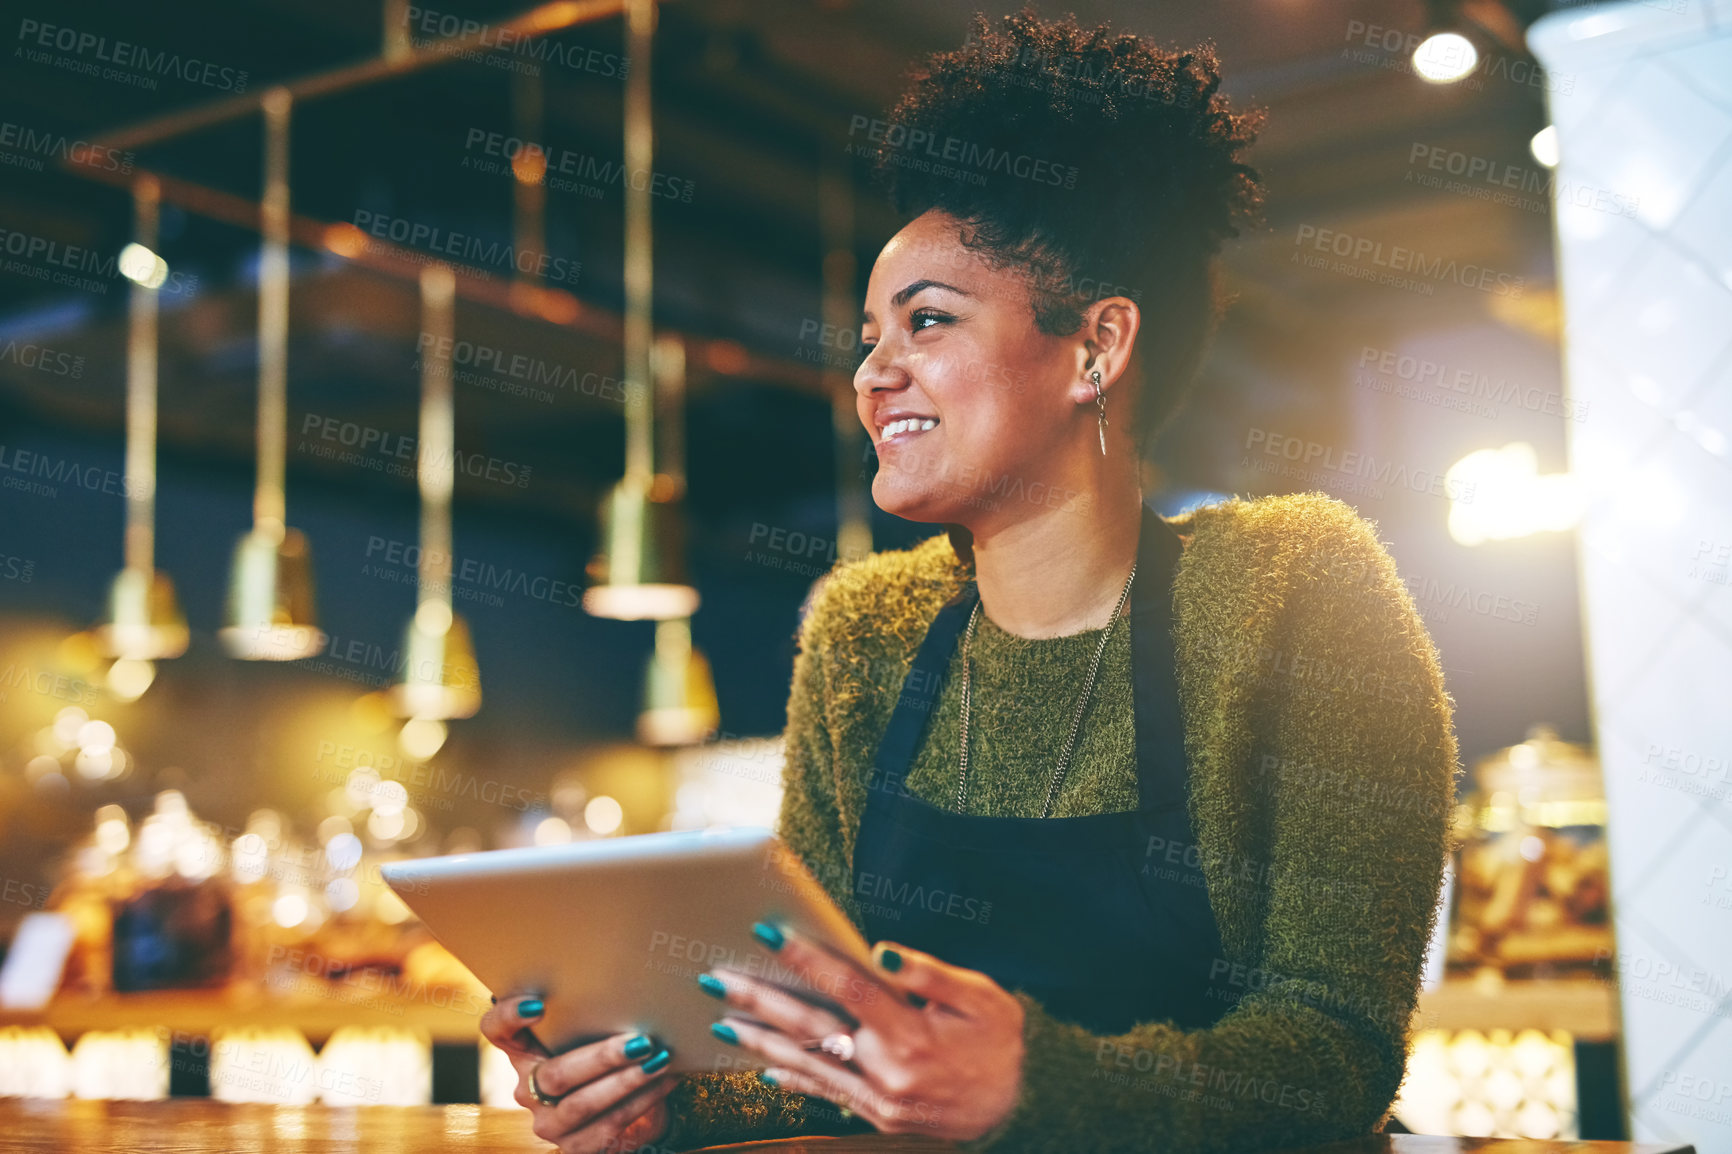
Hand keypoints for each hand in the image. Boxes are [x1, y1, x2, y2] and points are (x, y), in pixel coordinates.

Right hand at [479, 994, 677, 1152]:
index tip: (538, 1005)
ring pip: (581, 1105)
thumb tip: (639, 989)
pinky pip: (607, 1126)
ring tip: (659, 1061)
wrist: (628, 1106)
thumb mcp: (595, 1030)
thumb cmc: (608, 1055)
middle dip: (602, 1058)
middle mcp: (527, 1088)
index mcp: (523, 1049)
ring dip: (626, 1082)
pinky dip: (641, 1101)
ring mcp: (547, 1122)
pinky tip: (666, 1081)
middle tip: (641, 1041)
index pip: (496, 1029)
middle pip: (554, 1074)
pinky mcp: (573, 1146)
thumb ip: (597, 1012)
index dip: (509, 1017)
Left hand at [699, 924, 1024, 1140]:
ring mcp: (879, 1100)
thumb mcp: (980, 996)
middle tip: (716, 978)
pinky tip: (762, 1063)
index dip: (804, 957)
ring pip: (808, 1064)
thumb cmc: (999, 1040)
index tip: (766, 932)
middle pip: (810, 1028)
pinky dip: (792, 1077)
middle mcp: (887, 1071)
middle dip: (759, 1000)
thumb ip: (926, 972)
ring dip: (761, 1040)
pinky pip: (826, 1093)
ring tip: (721, 1021)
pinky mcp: (878, 1116)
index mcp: (910, 1034)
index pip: (846, 987)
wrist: (1019, 1106)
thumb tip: (877, 951)